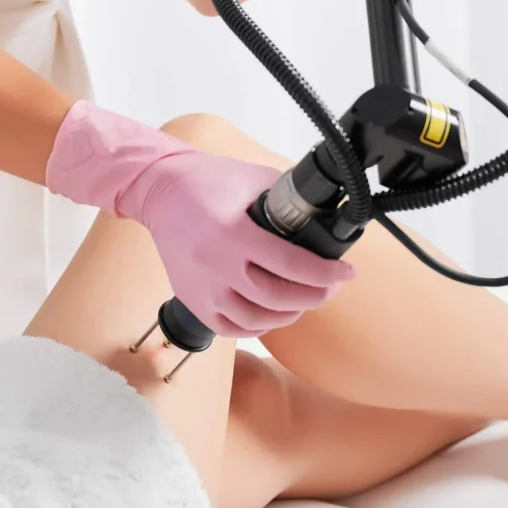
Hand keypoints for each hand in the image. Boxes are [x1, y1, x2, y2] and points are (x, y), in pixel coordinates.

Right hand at [45, 102, 355, 335]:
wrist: (160, 190)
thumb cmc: (207, 180)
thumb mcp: (254, 178)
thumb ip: (287, 199)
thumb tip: (323, 213)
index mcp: (233, 232)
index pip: (291, 264)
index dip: (326, 273)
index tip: (347, 272)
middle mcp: (215, 265)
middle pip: (278, 298)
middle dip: (315, 296)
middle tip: (331, 287)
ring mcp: (201, 287)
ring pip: (256, 319)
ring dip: (289, 315)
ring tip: (304, 301)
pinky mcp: (191, 299)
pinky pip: (230, 328)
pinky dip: (257, 327)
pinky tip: (273, 315)